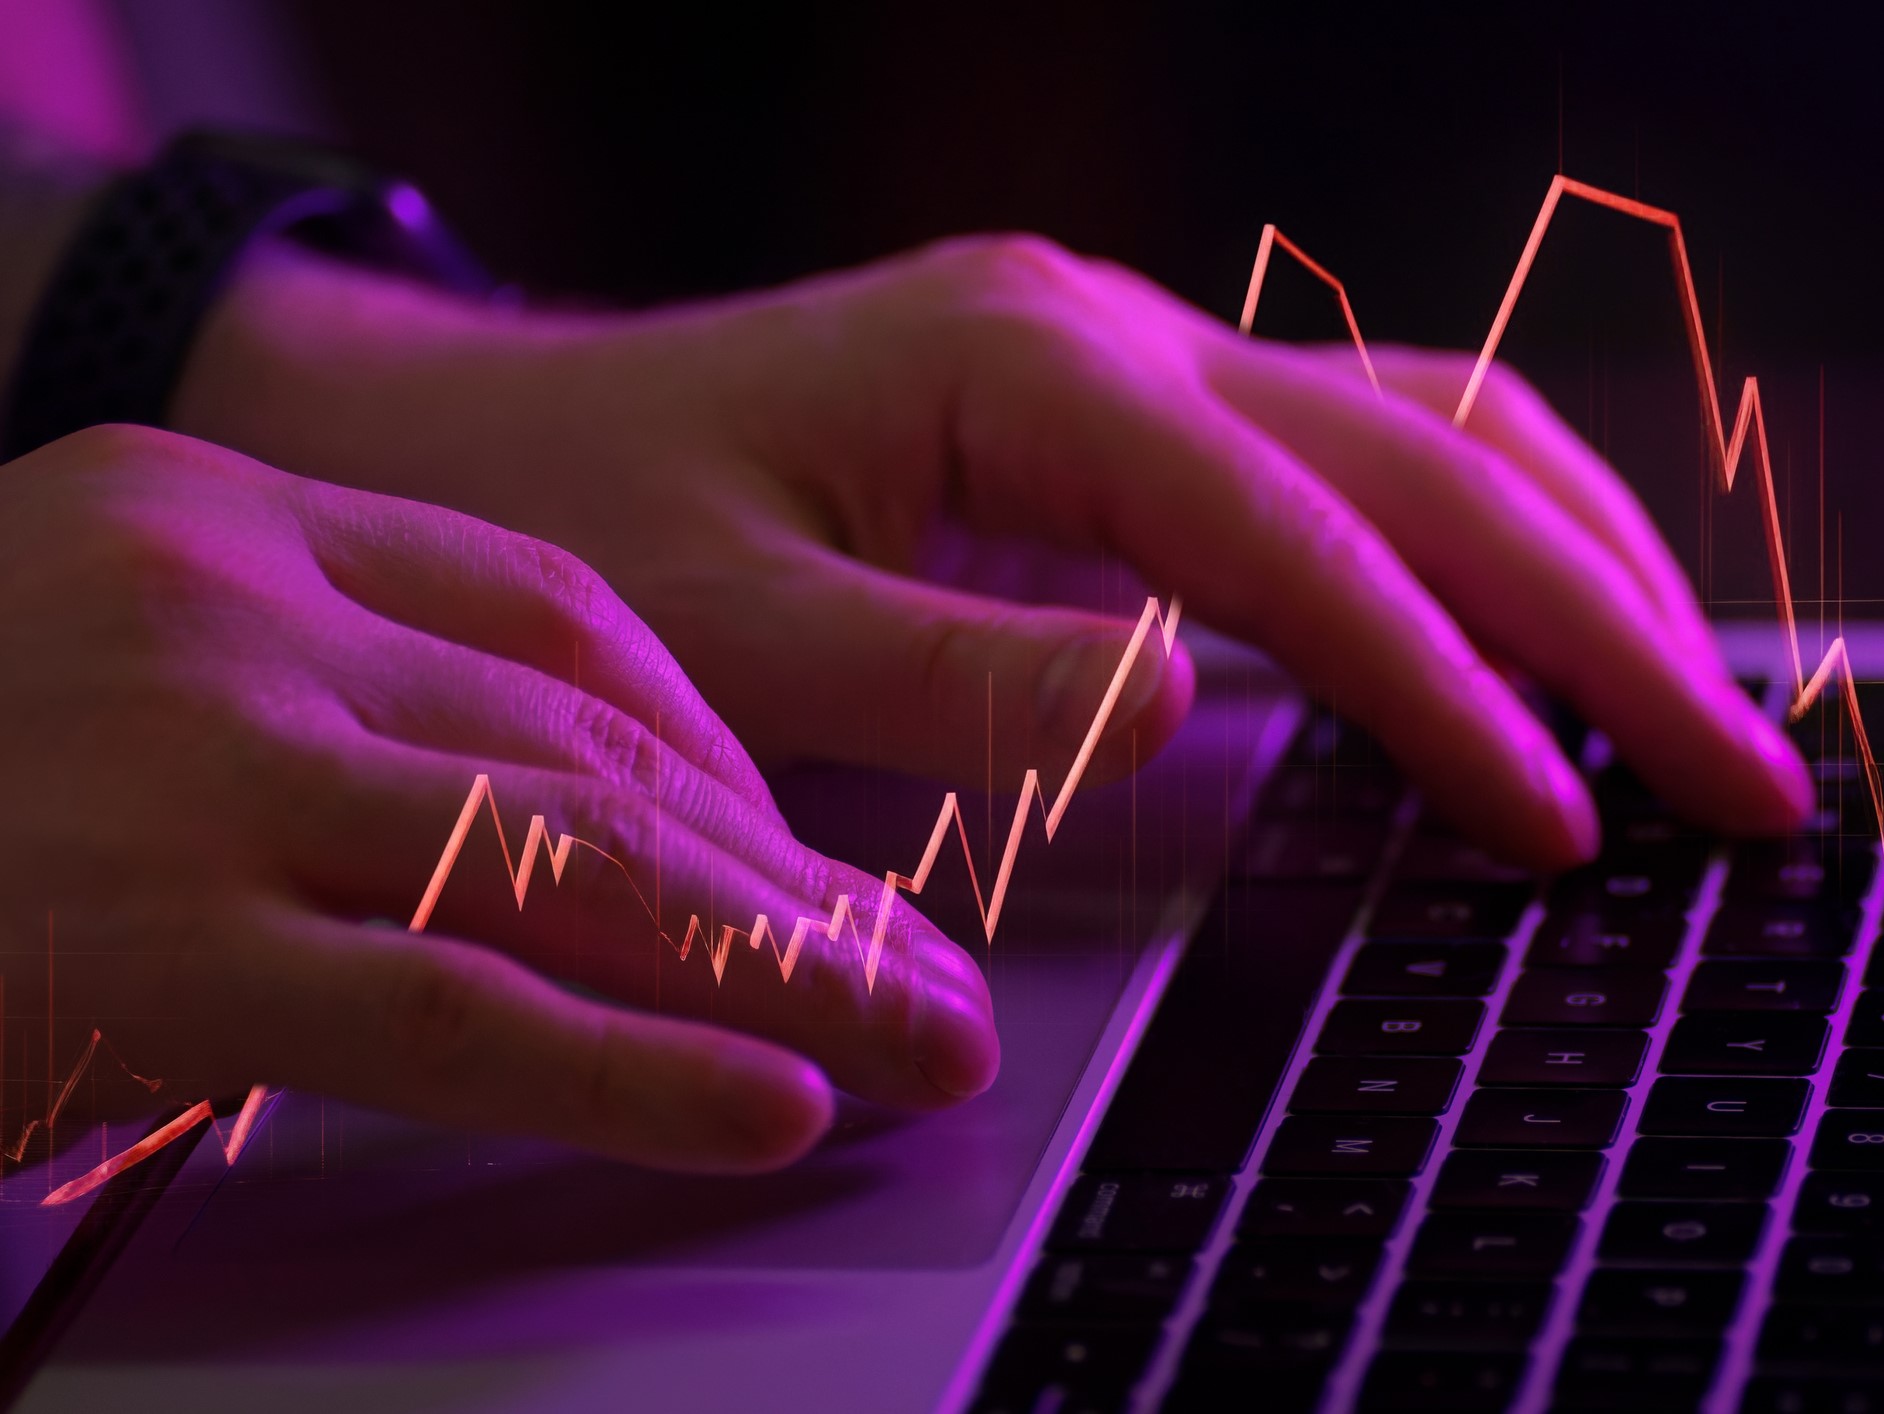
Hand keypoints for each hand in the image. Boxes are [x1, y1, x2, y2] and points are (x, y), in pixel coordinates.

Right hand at [0, 426, 995, 1175]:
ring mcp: (185, 756)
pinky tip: (775, 1103)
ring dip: (773, 967)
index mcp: (231, 521)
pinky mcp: (142, 934)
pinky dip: (638, 1065)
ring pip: (565, 866)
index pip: (564, 624)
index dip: (722, 761)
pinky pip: (460, 1008)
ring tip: (919, 1042)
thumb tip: (580, 833)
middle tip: (937, 975)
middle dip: (796, 880)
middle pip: (598, 747)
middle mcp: (222, 603)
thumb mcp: (140, 684)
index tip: (816, 867)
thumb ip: (343, 715)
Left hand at [174, 238, 1811, 868]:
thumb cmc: (601, 521)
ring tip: (1687, 690)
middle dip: (1598, 614)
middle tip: (1741, 769)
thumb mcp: (743, 631)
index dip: (1446, 686)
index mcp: (1026, 372)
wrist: (506, 439)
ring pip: (1420, 424)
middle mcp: (1106, 334)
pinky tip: (1529, 618)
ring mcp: (1124, 358)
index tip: (1562, 816)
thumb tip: (1188, 704)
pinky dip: (1470, 540)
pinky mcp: (1116, 412)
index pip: (1298, 539)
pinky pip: (1346, 453)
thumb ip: (962, 676)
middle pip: (1421, 455)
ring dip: (1573, 554)